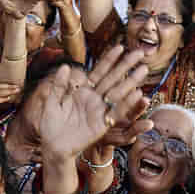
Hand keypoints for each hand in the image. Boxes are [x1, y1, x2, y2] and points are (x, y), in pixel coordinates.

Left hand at [38, 45, 149, 161]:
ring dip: (130, 82)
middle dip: (125, 66)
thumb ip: (59, 86)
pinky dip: (126, 104)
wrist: (53, 146)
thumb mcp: (52, 102)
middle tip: (140, 52)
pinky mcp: (102, 125)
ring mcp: (99, 111)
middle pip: (112, 79)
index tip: (120, 46)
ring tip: (143, 69)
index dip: (109, 59)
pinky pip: (115, 112)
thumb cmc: (51, 125)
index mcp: (82, 91)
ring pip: (117, 93)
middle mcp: (94, 99)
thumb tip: (64, 66)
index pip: (98, 71)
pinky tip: (137, 93)